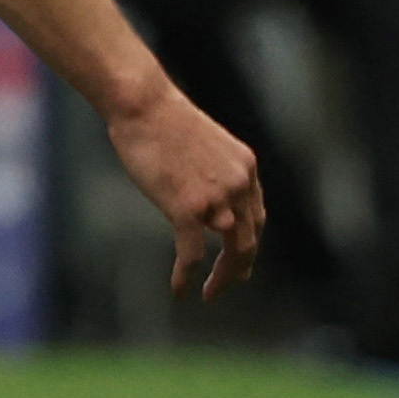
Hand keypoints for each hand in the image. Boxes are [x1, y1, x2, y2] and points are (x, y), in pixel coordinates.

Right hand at [105, 82, 264, 298]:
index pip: (256, 218)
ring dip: (221, 277)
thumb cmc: (159, 117)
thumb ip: (210, 172)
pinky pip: (192, 252)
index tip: (237, 260)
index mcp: (245, 169)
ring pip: (230, 250)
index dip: (249, 243)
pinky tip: (179, 289)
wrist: (142, 104)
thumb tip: (199, 197)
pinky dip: (187, 275)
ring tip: (210, 292)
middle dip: (240, 268)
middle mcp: (238, 185)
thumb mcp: (201, 144)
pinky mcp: (187, 207)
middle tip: (226, 285)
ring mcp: (215, 198)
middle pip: (250, 239)